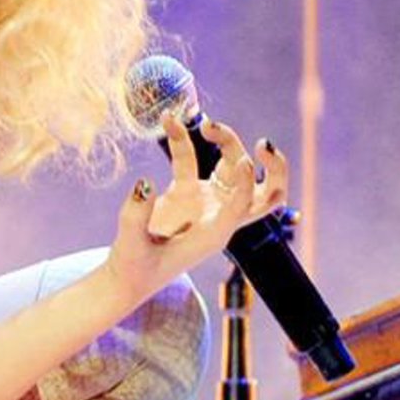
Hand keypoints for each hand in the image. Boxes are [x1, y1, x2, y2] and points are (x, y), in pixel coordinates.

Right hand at [104, 113, 288, 307]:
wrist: (127, 278)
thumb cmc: (133, 270)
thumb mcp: (130, 247)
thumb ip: (135, 217)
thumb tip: (143, 184)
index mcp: (213, 235)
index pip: (244, 206)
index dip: (247, 183)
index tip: (243, 160)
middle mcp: (218, 217)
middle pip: (262, 191)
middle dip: (272, 168)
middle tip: (262, 145)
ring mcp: (204, 203)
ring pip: (232, 168)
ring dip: (227, 144)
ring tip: (206, 124)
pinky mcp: (185, 194)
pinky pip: (190, 162)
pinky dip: (183, 143)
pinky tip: (169, 121)